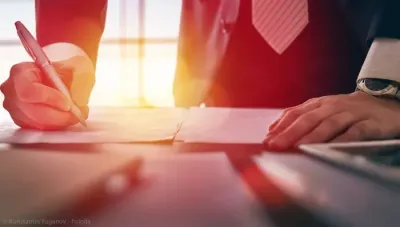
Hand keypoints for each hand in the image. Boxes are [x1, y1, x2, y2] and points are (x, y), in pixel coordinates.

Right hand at [1, 56, 94, 129]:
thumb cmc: (63, 72)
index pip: (29, 89)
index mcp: (21, 72)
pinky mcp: (21, 120)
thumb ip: (75, 82)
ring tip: (74, 116)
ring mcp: (14, 107)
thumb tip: (79, 98)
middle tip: (76, 115)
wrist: (60, 79)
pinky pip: (37, 128)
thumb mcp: (73, 70)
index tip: (68, 104)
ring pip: (35, 122)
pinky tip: (65, 119)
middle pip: (31, 110)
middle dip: (58, 116)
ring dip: (58, 122)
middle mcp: (12, 90)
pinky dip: (54, 126)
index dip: (49, 99)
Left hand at [264, 91, 399, 149]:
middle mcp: (332, 107)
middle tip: (276, 145)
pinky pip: (354, 132)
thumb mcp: (322, 110)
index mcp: (318, 104)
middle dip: (290, 133)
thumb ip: (301, 118)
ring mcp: (351, 114)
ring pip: (328, 124)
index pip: (295, 113)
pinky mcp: (370, 123)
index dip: (280, 126)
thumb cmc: (346, 110)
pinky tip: (330, 149)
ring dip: (312, 136)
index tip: (267, 139)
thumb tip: (274, 130)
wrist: (383, 103)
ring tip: (298, 147)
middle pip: (308, 119)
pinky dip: (342, 140)